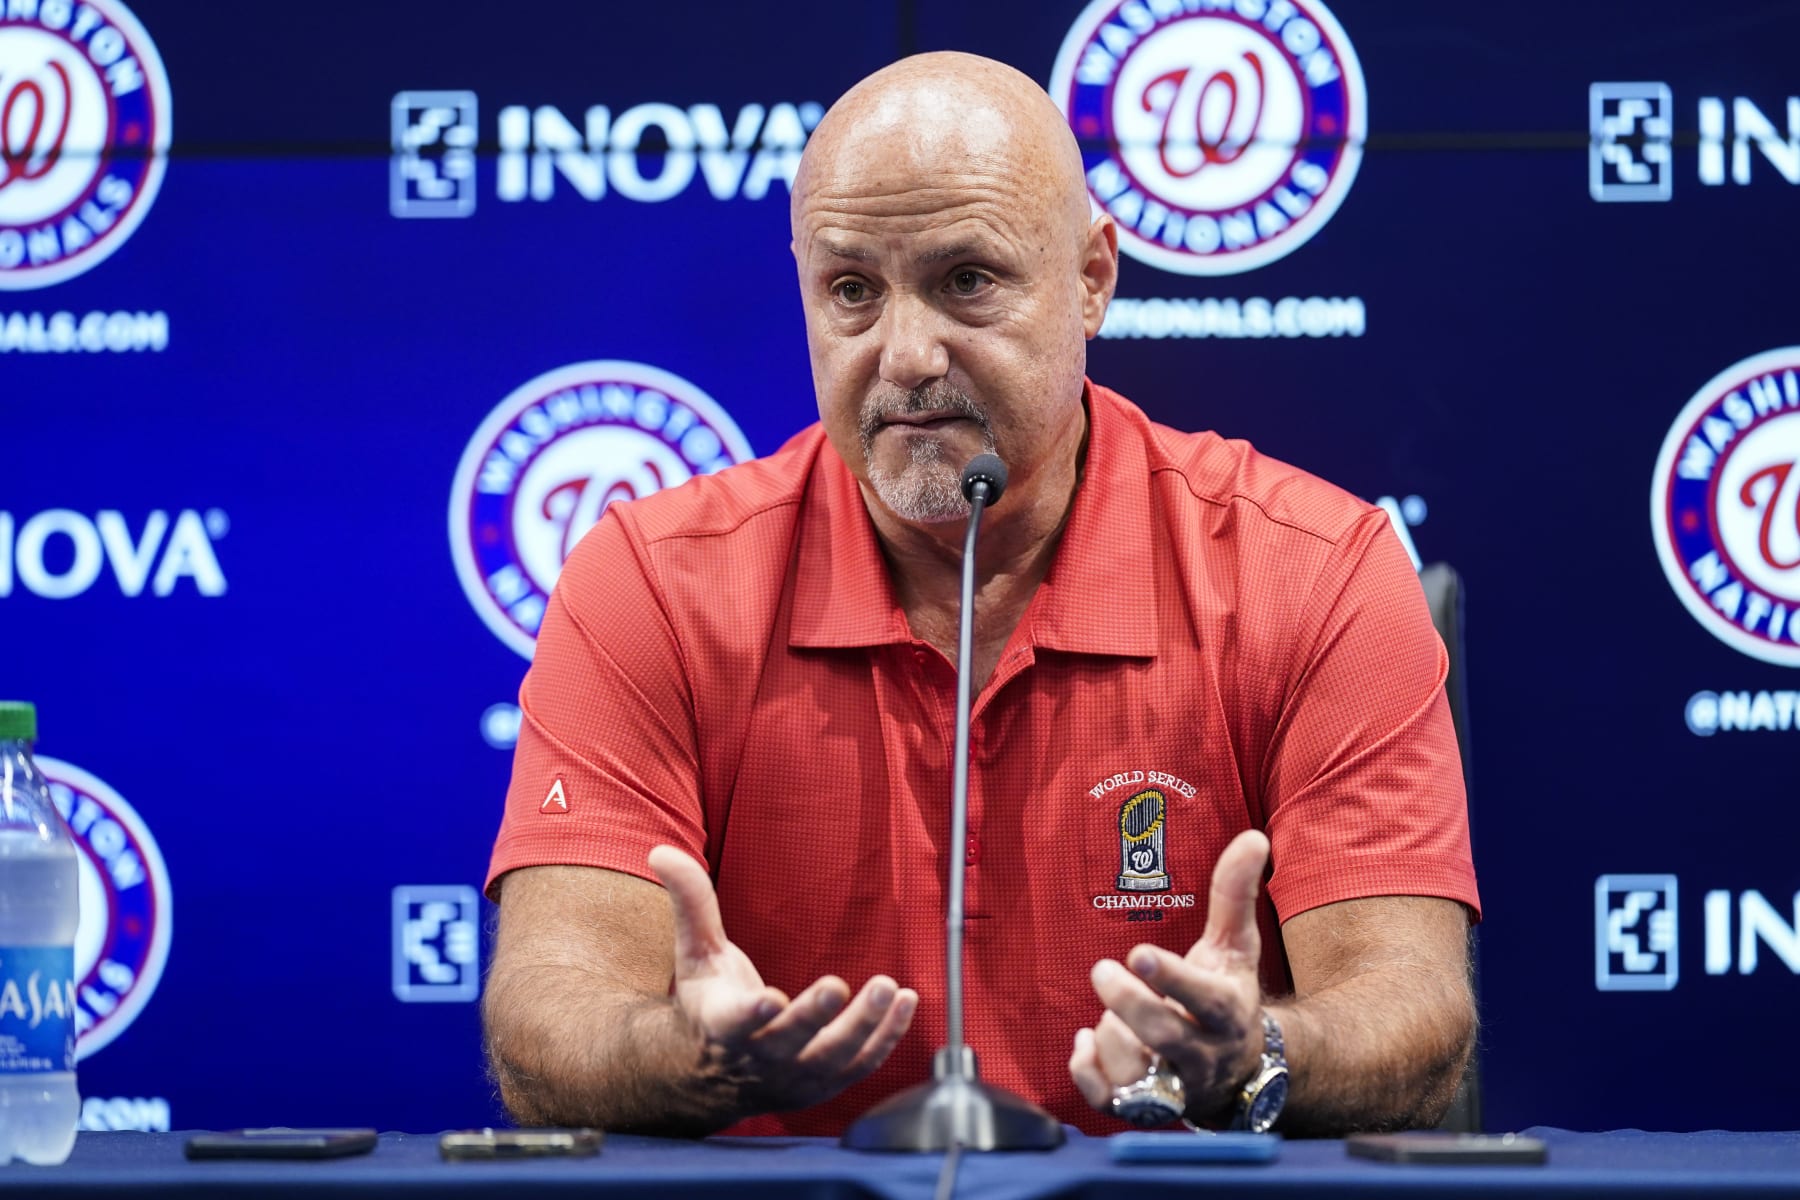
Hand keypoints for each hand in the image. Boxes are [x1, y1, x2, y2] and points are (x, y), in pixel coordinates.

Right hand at [647, 845, 918, 1115]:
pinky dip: (887, 1038)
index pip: (735, 1023)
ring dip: (863, 1026)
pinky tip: (906, 1003)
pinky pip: (861, 1065)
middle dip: (814, 1016)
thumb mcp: (695, 953)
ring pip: (832, 1057)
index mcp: (722, 1025)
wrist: (713, 1074)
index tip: (767, 1001)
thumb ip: (690, 903)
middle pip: (789, 1041)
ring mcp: (794, 1077)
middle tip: (840, 985)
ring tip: (890, 989)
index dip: (751, 1015)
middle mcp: (758, 1058)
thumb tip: (662, 852)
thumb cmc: (708, 1003)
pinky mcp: (825, 1084)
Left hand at [1068, 829, 1270, 1123]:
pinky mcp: (1144, 1108)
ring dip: (1109, 1036)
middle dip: (1126, 1002)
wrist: (1237, 1072)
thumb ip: (1235, 894)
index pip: (1203, 998)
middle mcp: (1202, 1054)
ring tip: (1111, 1014)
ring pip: (1132, 1070)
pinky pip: (1107, 1100)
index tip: (1138, 952)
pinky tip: (1084, 1043)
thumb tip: (1253, 838)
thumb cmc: (1225, 997)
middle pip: (1161, 1035)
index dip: (1171, 978)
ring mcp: (1173, 1086)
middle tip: (1102, 970)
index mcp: (1225, 1011)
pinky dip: (1087, 1072)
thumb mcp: (1235, 948)